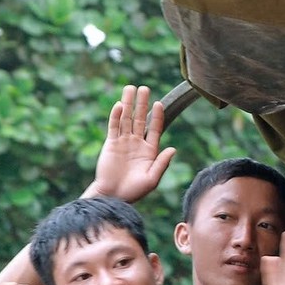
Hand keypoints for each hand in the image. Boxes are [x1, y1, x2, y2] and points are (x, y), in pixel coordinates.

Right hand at [90, 85, 176, 201]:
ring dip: (128, 104)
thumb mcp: (152, 178)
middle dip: (142, 104)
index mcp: (150, 150)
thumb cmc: (135, 191)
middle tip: (144, 88)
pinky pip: (114, 127)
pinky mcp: (111, 144)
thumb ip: (162, 163)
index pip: (155, 128)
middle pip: (140, 118)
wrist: (114, 195)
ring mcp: (123, 142)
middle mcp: (137, 143)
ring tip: (130, 88)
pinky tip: (119, 105)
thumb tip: (173, 149)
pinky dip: (116, 116)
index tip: (159, 103)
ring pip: (126, 119)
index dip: (157, 116)